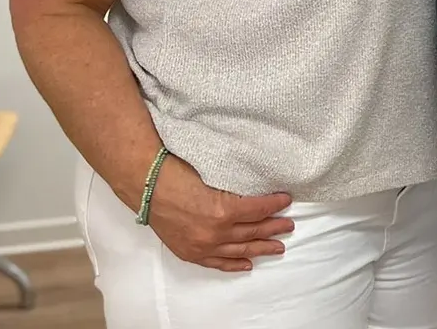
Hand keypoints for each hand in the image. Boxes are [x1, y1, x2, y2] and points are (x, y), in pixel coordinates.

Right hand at [143, 155, 294, 271]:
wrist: (146, 185)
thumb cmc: (178, 172)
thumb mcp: (216, 175)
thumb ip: (236, 188)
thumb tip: (258, 191)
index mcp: (224, 210)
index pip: (259, 209)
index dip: (275, 204)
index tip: (287, 200)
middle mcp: (216, 232)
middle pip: (253, 231)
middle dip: (274, 228)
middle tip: (289, 225)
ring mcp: (202, 245)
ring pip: (239, 250)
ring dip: (261, 247)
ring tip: (278, 247)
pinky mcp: (190, 252)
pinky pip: (217, 262)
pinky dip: (233, 264)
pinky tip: (248, 264)